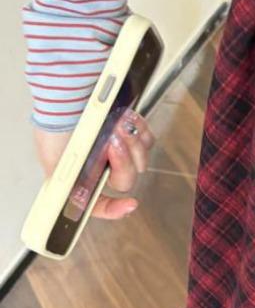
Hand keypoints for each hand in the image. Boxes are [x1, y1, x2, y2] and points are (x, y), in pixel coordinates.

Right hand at [32, 107, 156, 220]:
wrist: (68, 98)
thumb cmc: (57, 128)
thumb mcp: (54, 165)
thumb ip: (66, 188)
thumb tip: (76, 204)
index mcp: (85, 181)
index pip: (101, 205)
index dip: (116, 209)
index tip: (130, 204)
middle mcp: (103, 169)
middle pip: (126, 180)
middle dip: (122, 161)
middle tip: (113, 143)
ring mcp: (120, 152)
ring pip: (140, 160)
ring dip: (130, 142)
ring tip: (116, 125)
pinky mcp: (132, 134)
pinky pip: (146, 139)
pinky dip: (138, 129)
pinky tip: (125, 119)